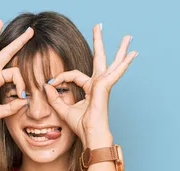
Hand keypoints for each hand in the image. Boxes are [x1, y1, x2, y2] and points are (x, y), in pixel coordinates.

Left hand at [44, 24, 136, 146]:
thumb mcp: (63, 109)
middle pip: (99, 59)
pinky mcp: (105, 87)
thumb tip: (47, 85)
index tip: (51, 82)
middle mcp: (99, 84)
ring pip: (112, 62)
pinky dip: (123, 64)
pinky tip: (133, 55)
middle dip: (99, 42)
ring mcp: (104, 85)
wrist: (91, 136)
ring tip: (129, 36)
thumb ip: (55, 97)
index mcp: (90, 88)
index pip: (74, 75)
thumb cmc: (81, 126)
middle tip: (99, 25)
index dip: (61, 77)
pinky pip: (113, 73)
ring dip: (120, 49)